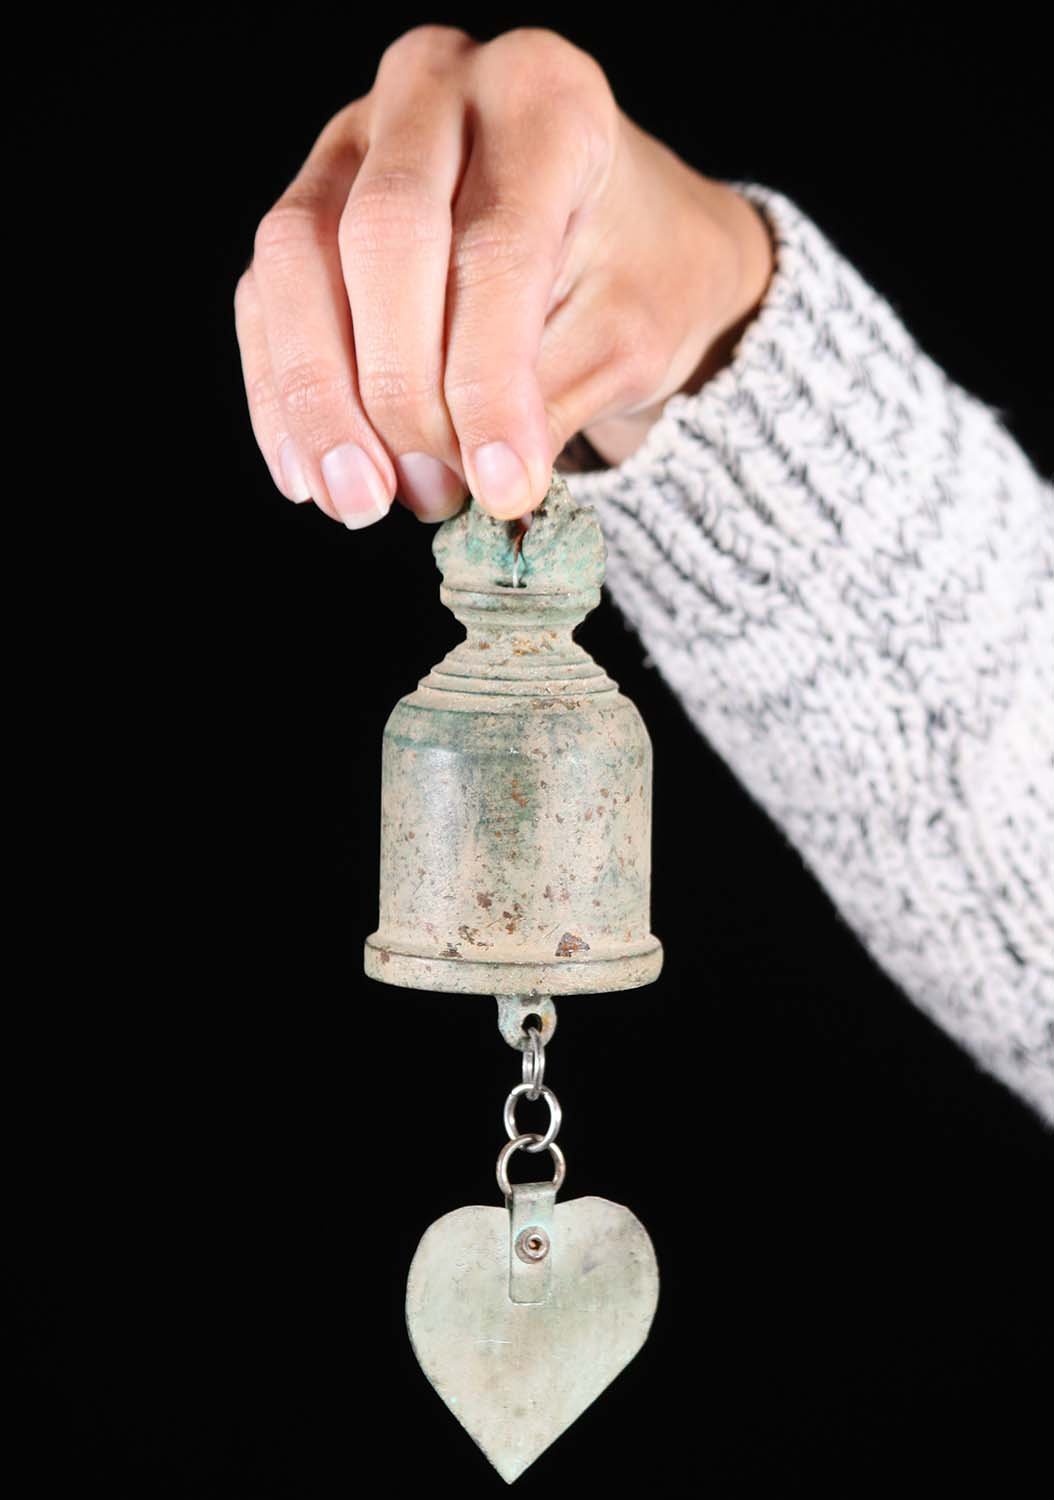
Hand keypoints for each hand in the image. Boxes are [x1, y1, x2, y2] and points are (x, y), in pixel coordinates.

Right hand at [234, 25, 772, 526]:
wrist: (622, 238)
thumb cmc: (636, 273)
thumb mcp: (632, 333)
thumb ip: (554, 396)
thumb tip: (478, 481)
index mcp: (543, 97)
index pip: (495, 247)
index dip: (490, 383)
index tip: (504, 487)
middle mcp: (437, 89)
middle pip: (380, 237)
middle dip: (397, 390)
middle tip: (429, 496)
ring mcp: (355, 137)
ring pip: (296, 259)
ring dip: (319, 399)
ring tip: (361, 502)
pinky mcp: (306, 200)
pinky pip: (265, 297)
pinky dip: (280, 397)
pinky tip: (311, 477)